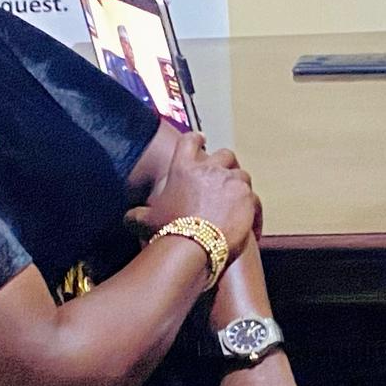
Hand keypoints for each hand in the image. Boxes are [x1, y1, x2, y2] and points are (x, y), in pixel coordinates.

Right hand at [126, 131, 257, 251]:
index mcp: (183, 168)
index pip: (190, 141)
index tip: (202, 139)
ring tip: (237, 205)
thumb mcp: (146, 221)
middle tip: (224, 179)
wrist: (193, 246)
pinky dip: (254, 212)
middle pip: (225, 155)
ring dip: (240, 187)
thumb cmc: (168, 232)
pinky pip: (255, 200)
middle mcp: (209, 169)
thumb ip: (138, 215)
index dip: (196, 139)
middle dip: (226, 164)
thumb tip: (130, 217)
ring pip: (242, 176)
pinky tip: (250, 227)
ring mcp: (231, 181)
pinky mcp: (248, 198)